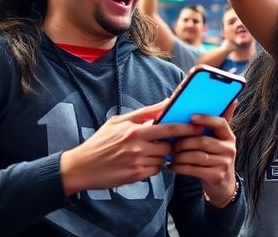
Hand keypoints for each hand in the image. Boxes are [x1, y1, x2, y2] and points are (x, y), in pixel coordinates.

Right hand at [60, 100, 195, 194]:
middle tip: (182, 141)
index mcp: (134, 130)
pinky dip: (155, 166)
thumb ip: (144, 113)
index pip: (167, 127)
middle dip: (177, 143)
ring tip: (153, 151)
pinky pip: (156, 170)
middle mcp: (137, 146)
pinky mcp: (135, 176)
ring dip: (163, 155)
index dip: (184, 127)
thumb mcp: (119, 122)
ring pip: (163, 158)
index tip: (196, 125)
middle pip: (169, 145)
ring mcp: (137, 162)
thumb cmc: (101, 142)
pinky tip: (145, 162)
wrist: (81, 167)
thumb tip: (166, 102)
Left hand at [169, 102, 237, 206]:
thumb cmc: (214, 158)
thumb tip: (222, 100)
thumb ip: (213, 125)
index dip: (205, 119)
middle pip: (203, 141)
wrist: (222, 184)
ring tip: (170, 155)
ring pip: (196, 156)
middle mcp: (229, 148)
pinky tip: (172, 166)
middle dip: (183, 142)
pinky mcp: (217, 175)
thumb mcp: (217, 142)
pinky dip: (180, 167)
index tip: (190, 117)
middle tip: (171, 144)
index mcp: (228, 136)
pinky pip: (194, 169)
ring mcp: (224, 163)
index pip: (220, 123)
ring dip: (179, 156)